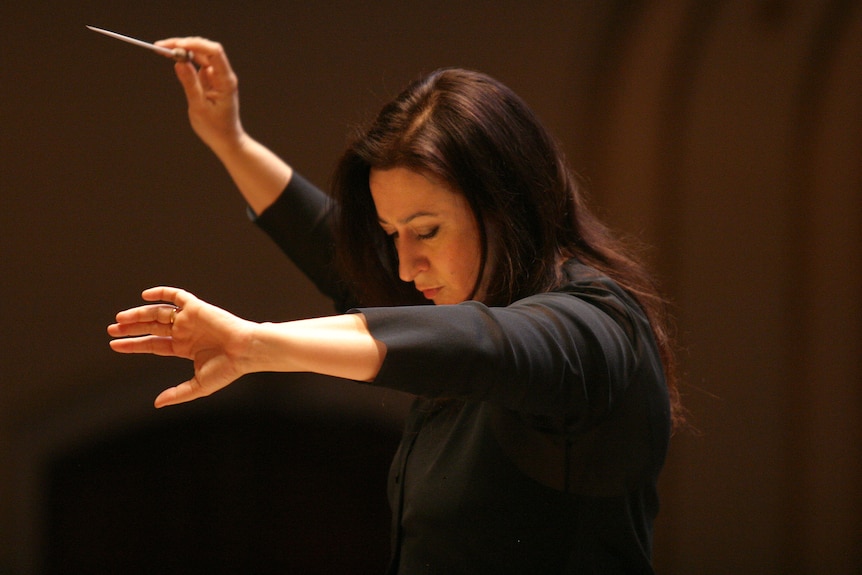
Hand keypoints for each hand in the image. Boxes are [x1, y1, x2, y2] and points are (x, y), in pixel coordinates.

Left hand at [108, 287, 255, 407]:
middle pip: (151, 328)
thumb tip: (156, 404)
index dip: (133, 345)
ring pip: (158, 313)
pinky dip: (162, 293)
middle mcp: (184, 332)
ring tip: (120, 318)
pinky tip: (145, 296)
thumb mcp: (198, 386)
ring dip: (139, 314)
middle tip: (111, 329)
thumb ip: (177, 393)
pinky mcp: (197, 307)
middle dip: (131, 328)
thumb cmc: (227, 369)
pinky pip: (177, 296)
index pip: (153, 345)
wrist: (245, 351)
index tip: (115, 345)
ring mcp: (190, 319)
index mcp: (184, 348)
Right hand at [154, 37, 245, 153]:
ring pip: (200, 54)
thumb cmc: (216, 128)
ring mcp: (217, 76)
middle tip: (161, 47)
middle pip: (205, 49)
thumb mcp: (199, 107)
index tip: (175, 46)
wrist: (226, 140)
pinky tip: (172, 57)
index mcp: (225, 81)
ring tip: (162, 50)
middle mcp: (223, 75)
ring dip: (182, 50)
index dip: (195, 44)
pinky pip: (198, 63)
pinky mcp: (211, 80)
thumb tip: (179, 62)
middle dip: (184, 44)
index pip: (214, 52)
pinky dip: (185, 59)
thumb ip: (190, 84)